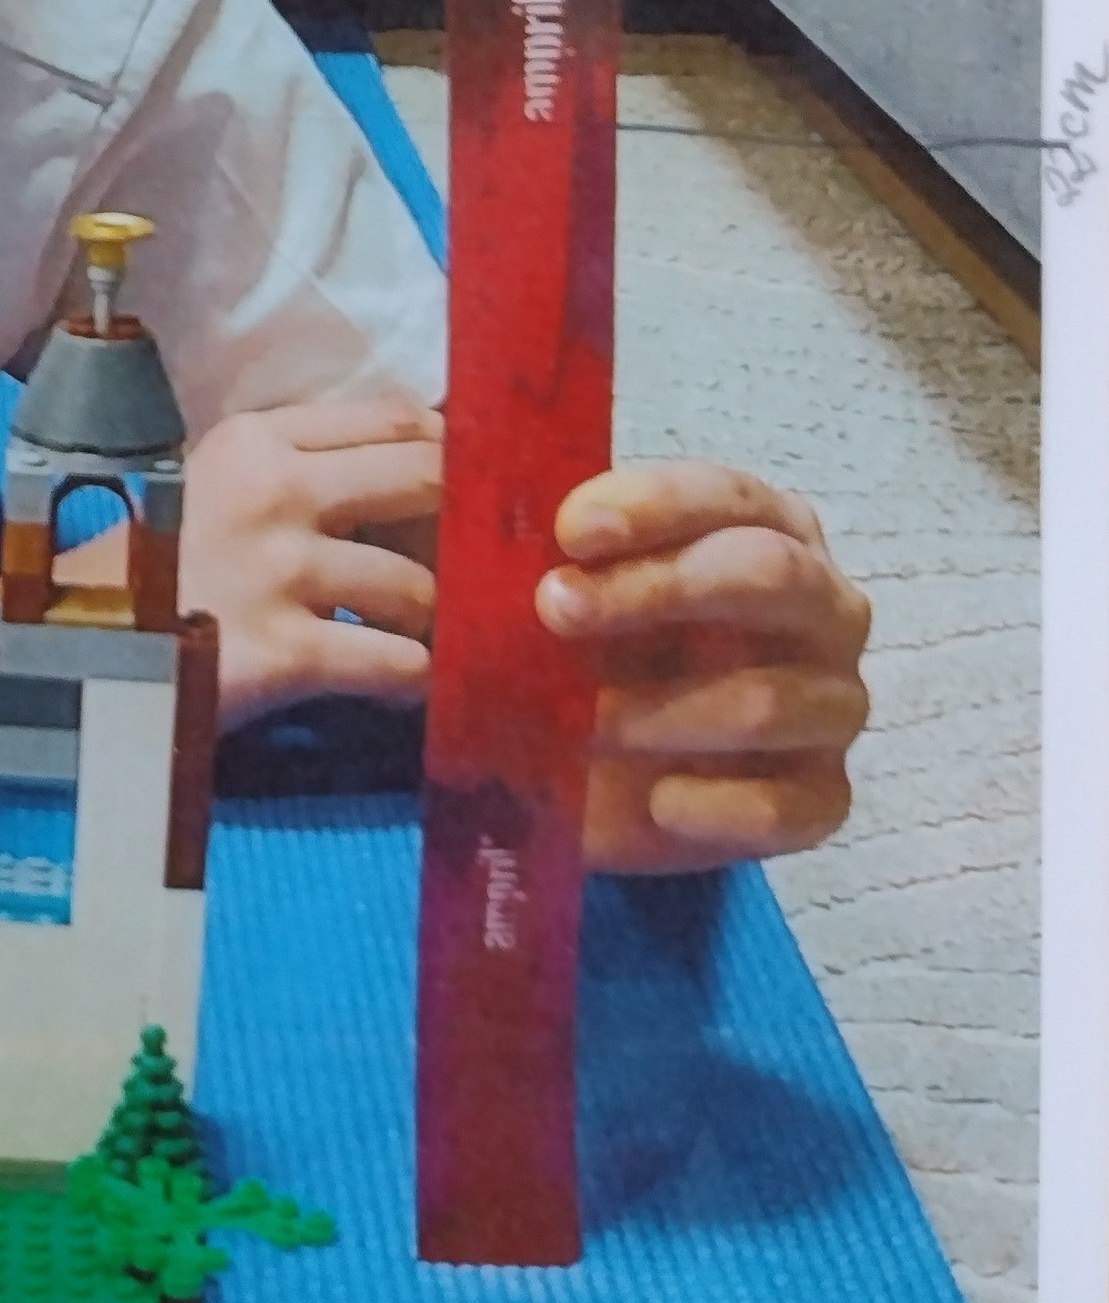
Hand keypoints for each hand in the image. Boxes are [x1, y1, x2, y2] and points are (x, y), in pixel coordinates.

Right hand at [143, 392, 443, 728]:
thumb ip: (290, 467)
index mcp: (257, 439)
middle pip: (426, 479)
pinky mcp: (289, 652)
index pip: (393, 417)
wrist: (71, 647)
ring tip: (417, 637)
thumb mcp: (209, 483)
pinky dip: (415, 681)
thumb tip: (404, 476)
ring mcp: (282, 570)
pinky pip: (399, 665)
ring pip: (421, 586)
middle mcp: (276, 491)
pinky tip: (400, 687)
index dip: (445, 450)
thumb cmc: (147, 566)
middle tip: (460, 559)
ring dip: (432, 619)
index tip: (462, 484)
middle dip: (458, 522)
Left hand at [540, 462, 869, 873]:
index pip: (723, 496)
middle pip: (766, 575)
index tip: (568, 531)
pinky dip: (714, 806)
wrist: (609, 767)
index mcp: (766, 525)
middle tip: (555, 609)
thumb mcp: (555, 579)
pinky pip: (786, 806)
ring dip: (661, 713)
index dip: (649, 506)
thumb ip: (528, 539)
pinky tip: (657, 802)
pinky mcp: (823, 796)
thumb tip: (469, 497)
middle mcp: (821, 605)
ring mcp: (833, 703)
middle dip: (656, 588)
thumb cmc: (592, 641)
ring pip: (768, 700)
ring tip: (580, 727)